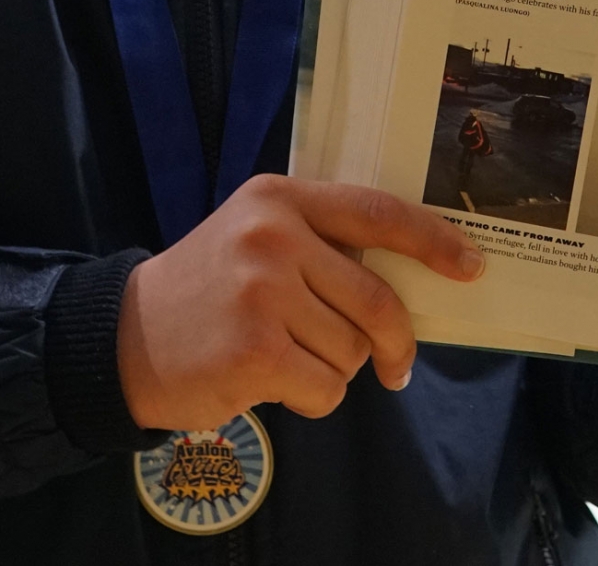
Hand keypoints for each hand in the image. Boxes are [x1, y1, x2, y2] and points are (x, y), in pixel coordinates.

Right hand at [116, 175, 483, 429]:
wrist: (125, 338)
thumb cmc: (208, 290)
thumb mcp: (257, 238)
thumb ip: (323, 245)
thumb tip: (414, 279)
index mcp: (280, 198)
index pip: (376, 213)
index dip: (433, 241)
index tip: (471, 266)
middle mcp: (272, 237)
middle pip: (377, 299)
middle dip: (395, 342)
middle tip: (396, 366)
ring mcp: (262, 293)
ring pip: (353, 350)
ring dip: (336, 370)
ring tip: (288, 358)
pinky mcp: (254, 351)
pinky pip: (327, 389)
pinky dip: (313, 398)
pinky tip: (274, 383)